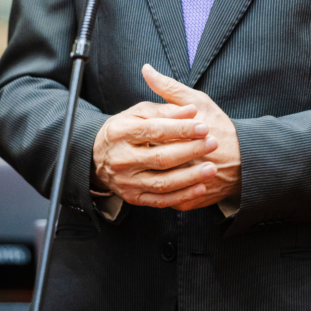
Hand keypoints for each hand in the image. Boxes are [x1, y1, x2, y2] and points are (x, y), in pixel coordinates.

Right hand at [92, 96, 218, 208]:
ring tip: (211, 168)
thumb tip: (192, 110)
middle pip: (161, 157)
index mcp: (121, 132)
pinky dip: (182, 196)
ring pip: (162, 182)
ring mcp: (127, 181)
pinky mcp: (133, 197)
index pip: (155, 130)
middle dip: (190, 151)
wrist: (97, 157)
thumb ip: (165, 110)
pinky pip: (160, 200)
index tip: (203, 127)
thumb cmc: (125, 129)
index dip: (181, 129)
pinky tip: (200, 187)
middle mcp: (122, 158)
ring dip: (190, 177)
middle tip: (213, 144)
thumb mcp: (139, 112)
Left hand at [142, 64, 241, 211]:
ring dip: (145, 174)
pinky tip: (152, 179)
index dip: (141, 132)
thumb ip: (169, 87)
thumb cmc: (221, 127)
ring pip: (155, 183)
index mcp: (184, 136)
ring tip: (141, 162)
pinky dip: (158, 191)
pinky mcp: (188, 202)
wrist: (246, 161)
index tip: (136, 130)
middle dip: (141, 153)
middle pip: (152, 160)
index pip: (152, 135)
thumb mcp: (199, 102)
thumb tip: (146, 69)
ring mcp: (186, 187)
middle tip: (134, 147)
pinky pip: (165, 199)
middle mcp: (186, 164)